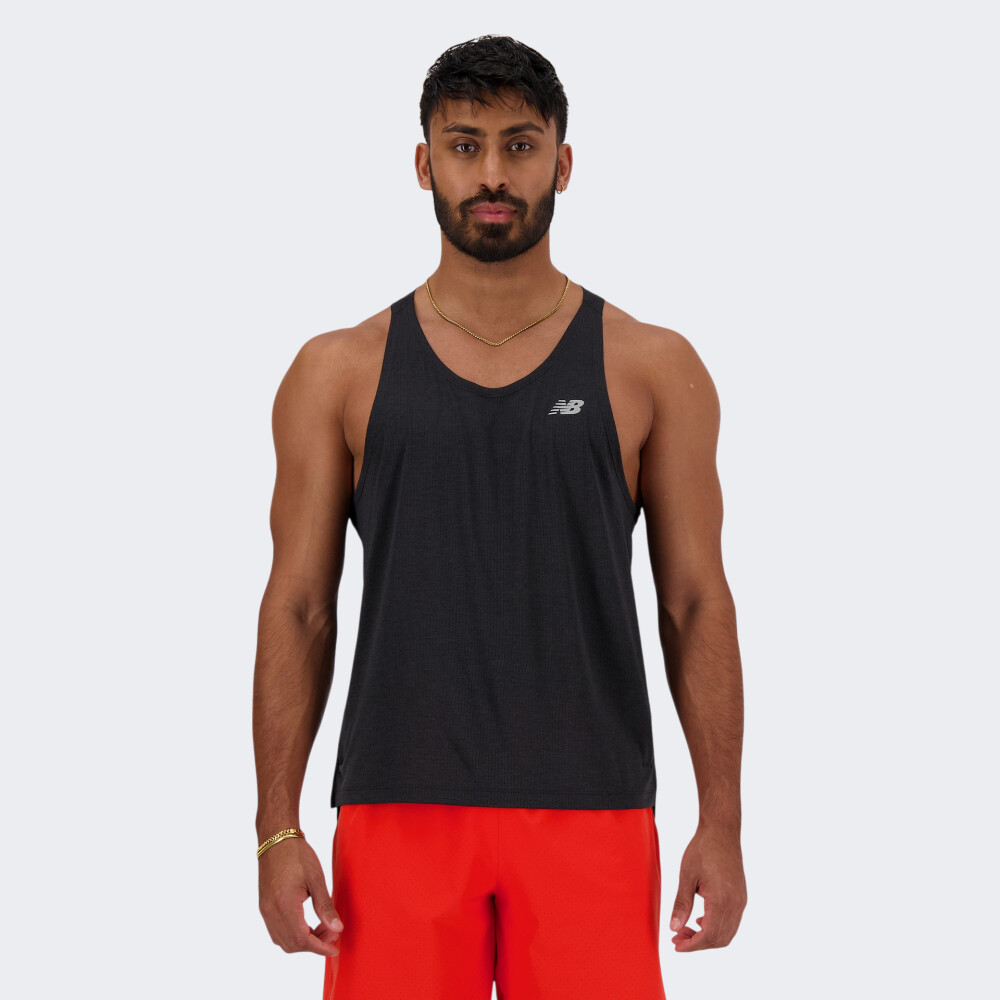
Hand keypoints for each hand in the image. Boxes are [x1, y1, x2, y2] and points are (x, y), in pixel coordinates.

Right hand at [258, 837, 343, 956]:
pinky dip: (292, 934)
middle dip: (314, 944)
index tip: (334, 948)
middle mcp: (270, 912)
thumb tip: (337, 929)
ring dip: (303, 941)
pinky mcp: (264, 907)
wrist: (276, 839)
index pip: (301, 939)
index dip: (319, 947)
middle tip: (332, 933)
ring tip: (322, 928)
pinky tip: (307, 924)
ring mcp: (265, 911)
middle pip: (292, 944)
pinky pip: (276, 931)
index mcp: (284, 905)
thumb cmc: (297, 855)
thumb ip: (325, 907)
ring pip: (283, 940)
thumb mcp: (316, 879)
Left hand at [669, 823, 746, 951]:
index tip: (676, 945)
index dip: (693, 945)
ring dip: (707, 937)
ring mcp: (741, 901)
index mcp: (722, 900)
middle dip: (698, 944)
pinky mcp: (741, 896)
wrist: (721, 831)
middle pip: (720, 939)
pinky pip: (732, 921)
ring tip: (686, 930)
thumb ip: (681, 904)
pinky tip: (701, 920)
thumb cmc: (703, 849)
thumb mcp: (687, 876)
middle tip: (678, 937)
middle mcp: (736, 904)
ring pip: (727, 933)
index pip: (709, 936)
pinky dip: (717, 927)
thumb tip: (674, 928)